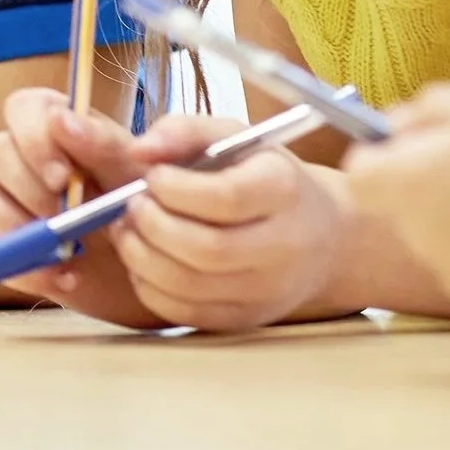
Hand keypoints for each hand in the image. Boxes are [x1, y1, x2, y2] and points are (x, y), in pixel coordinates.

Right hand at [0, 87, 167, 327]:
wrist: (161, 267)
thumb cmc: (150, 204)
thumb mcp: (138, 173)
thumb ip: (105, 142)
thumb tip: (61, 119)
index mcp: (57, 126)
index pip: (21, 108)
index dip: (32, 138)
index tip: (63, 176)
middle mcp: (26, 158)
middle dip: (28, 186)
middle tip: (65, 216)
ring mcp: (13, 202)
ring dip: (14, 223)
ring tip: (63, 249)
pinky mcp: (10, 247)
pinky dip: (26, 269)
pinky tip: (67, 278)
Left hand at [106, 114, 347, 331]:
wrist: (322, 236)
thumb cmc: (263, 176)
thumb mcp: (233, 137)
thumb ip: (183, 131)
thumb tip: (139, 151)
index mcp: (283, 189)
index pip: (227, 198)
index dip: (175, 188)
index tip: (151, 176)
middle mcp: (283, 246)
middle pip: (206, 249)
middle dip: (152, 224)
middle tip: (131, 205)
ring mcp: (267, 290)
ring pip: (190, 286)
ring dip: (141, 257)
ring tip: (128, 229)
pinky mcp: (246, 318)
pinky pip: (186, 313)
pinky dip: (150, 287)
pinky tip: (142, 259)